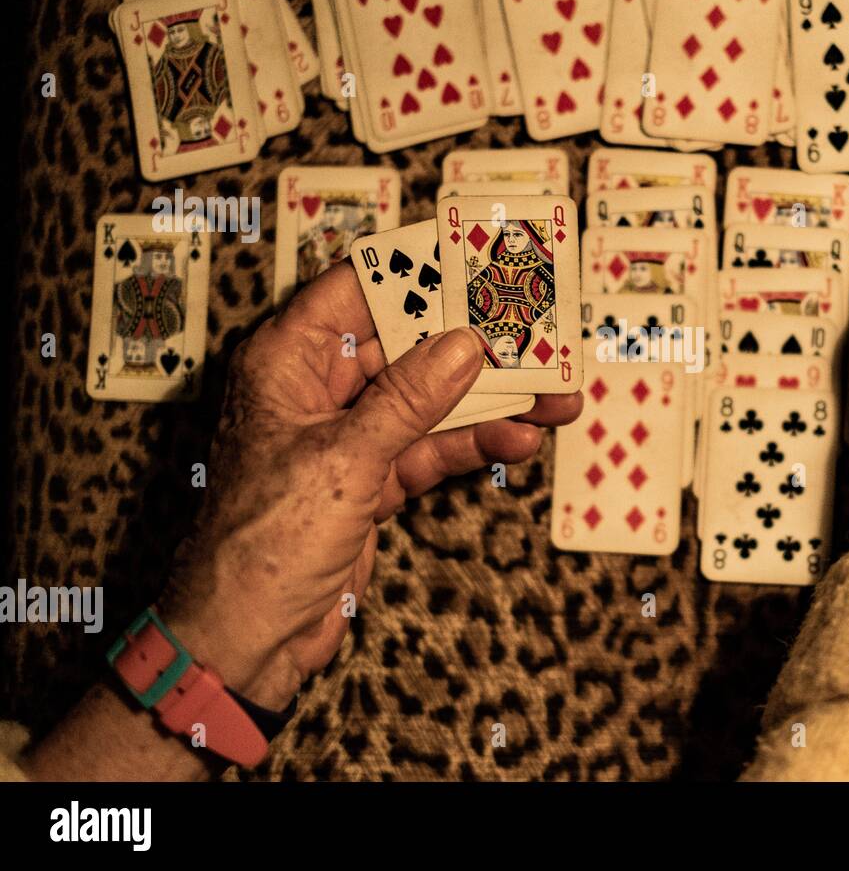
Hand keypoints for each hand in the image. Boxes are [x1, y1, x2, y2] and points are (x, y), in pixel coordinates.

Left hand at [156, 262, 580, 708]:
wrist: (246, 639)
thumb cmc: (260, 547)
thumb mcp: (342, 460)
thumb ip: (408, 400)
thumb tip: (463, 345)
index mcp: (285, 363)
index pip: (358, 289)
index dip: (420, 269)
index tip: (480, 257)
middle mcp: (317, 390)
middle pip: (406, 344)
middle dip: (474, 341)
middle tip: (535, 330)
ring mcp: (348, 436)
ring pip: (430, 399)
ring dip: (491, 398)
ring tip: (553, 391)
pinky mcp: (371, 480)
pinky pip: (432, 447)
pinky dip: (474, 443)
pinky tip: (519, 437)